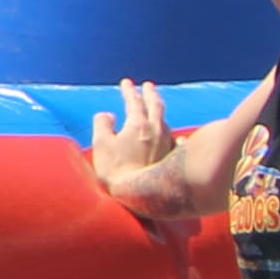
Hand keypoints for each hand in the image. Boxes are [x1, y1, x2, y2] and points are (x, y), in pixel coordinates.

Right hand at [85, 81, 195, 232]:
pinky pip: (177, 142)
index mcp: (137, 124)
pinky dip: (175, 137)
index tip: (126, 83)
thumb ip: (102, 125)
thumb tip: (108, 115)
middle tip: (148, 86)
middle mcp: (156, 130)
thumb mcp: (101, 144)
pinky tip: (179, 139)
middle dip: (150, 94)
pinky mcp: (174, 159)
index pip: (133, 101)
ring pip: (166, 122)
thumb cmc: (117, 170)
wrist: (140, 195)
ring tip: (158, 109)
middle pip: (155, 106)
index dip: (129, 91)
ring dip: (160, 112)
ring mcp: (168, 144)